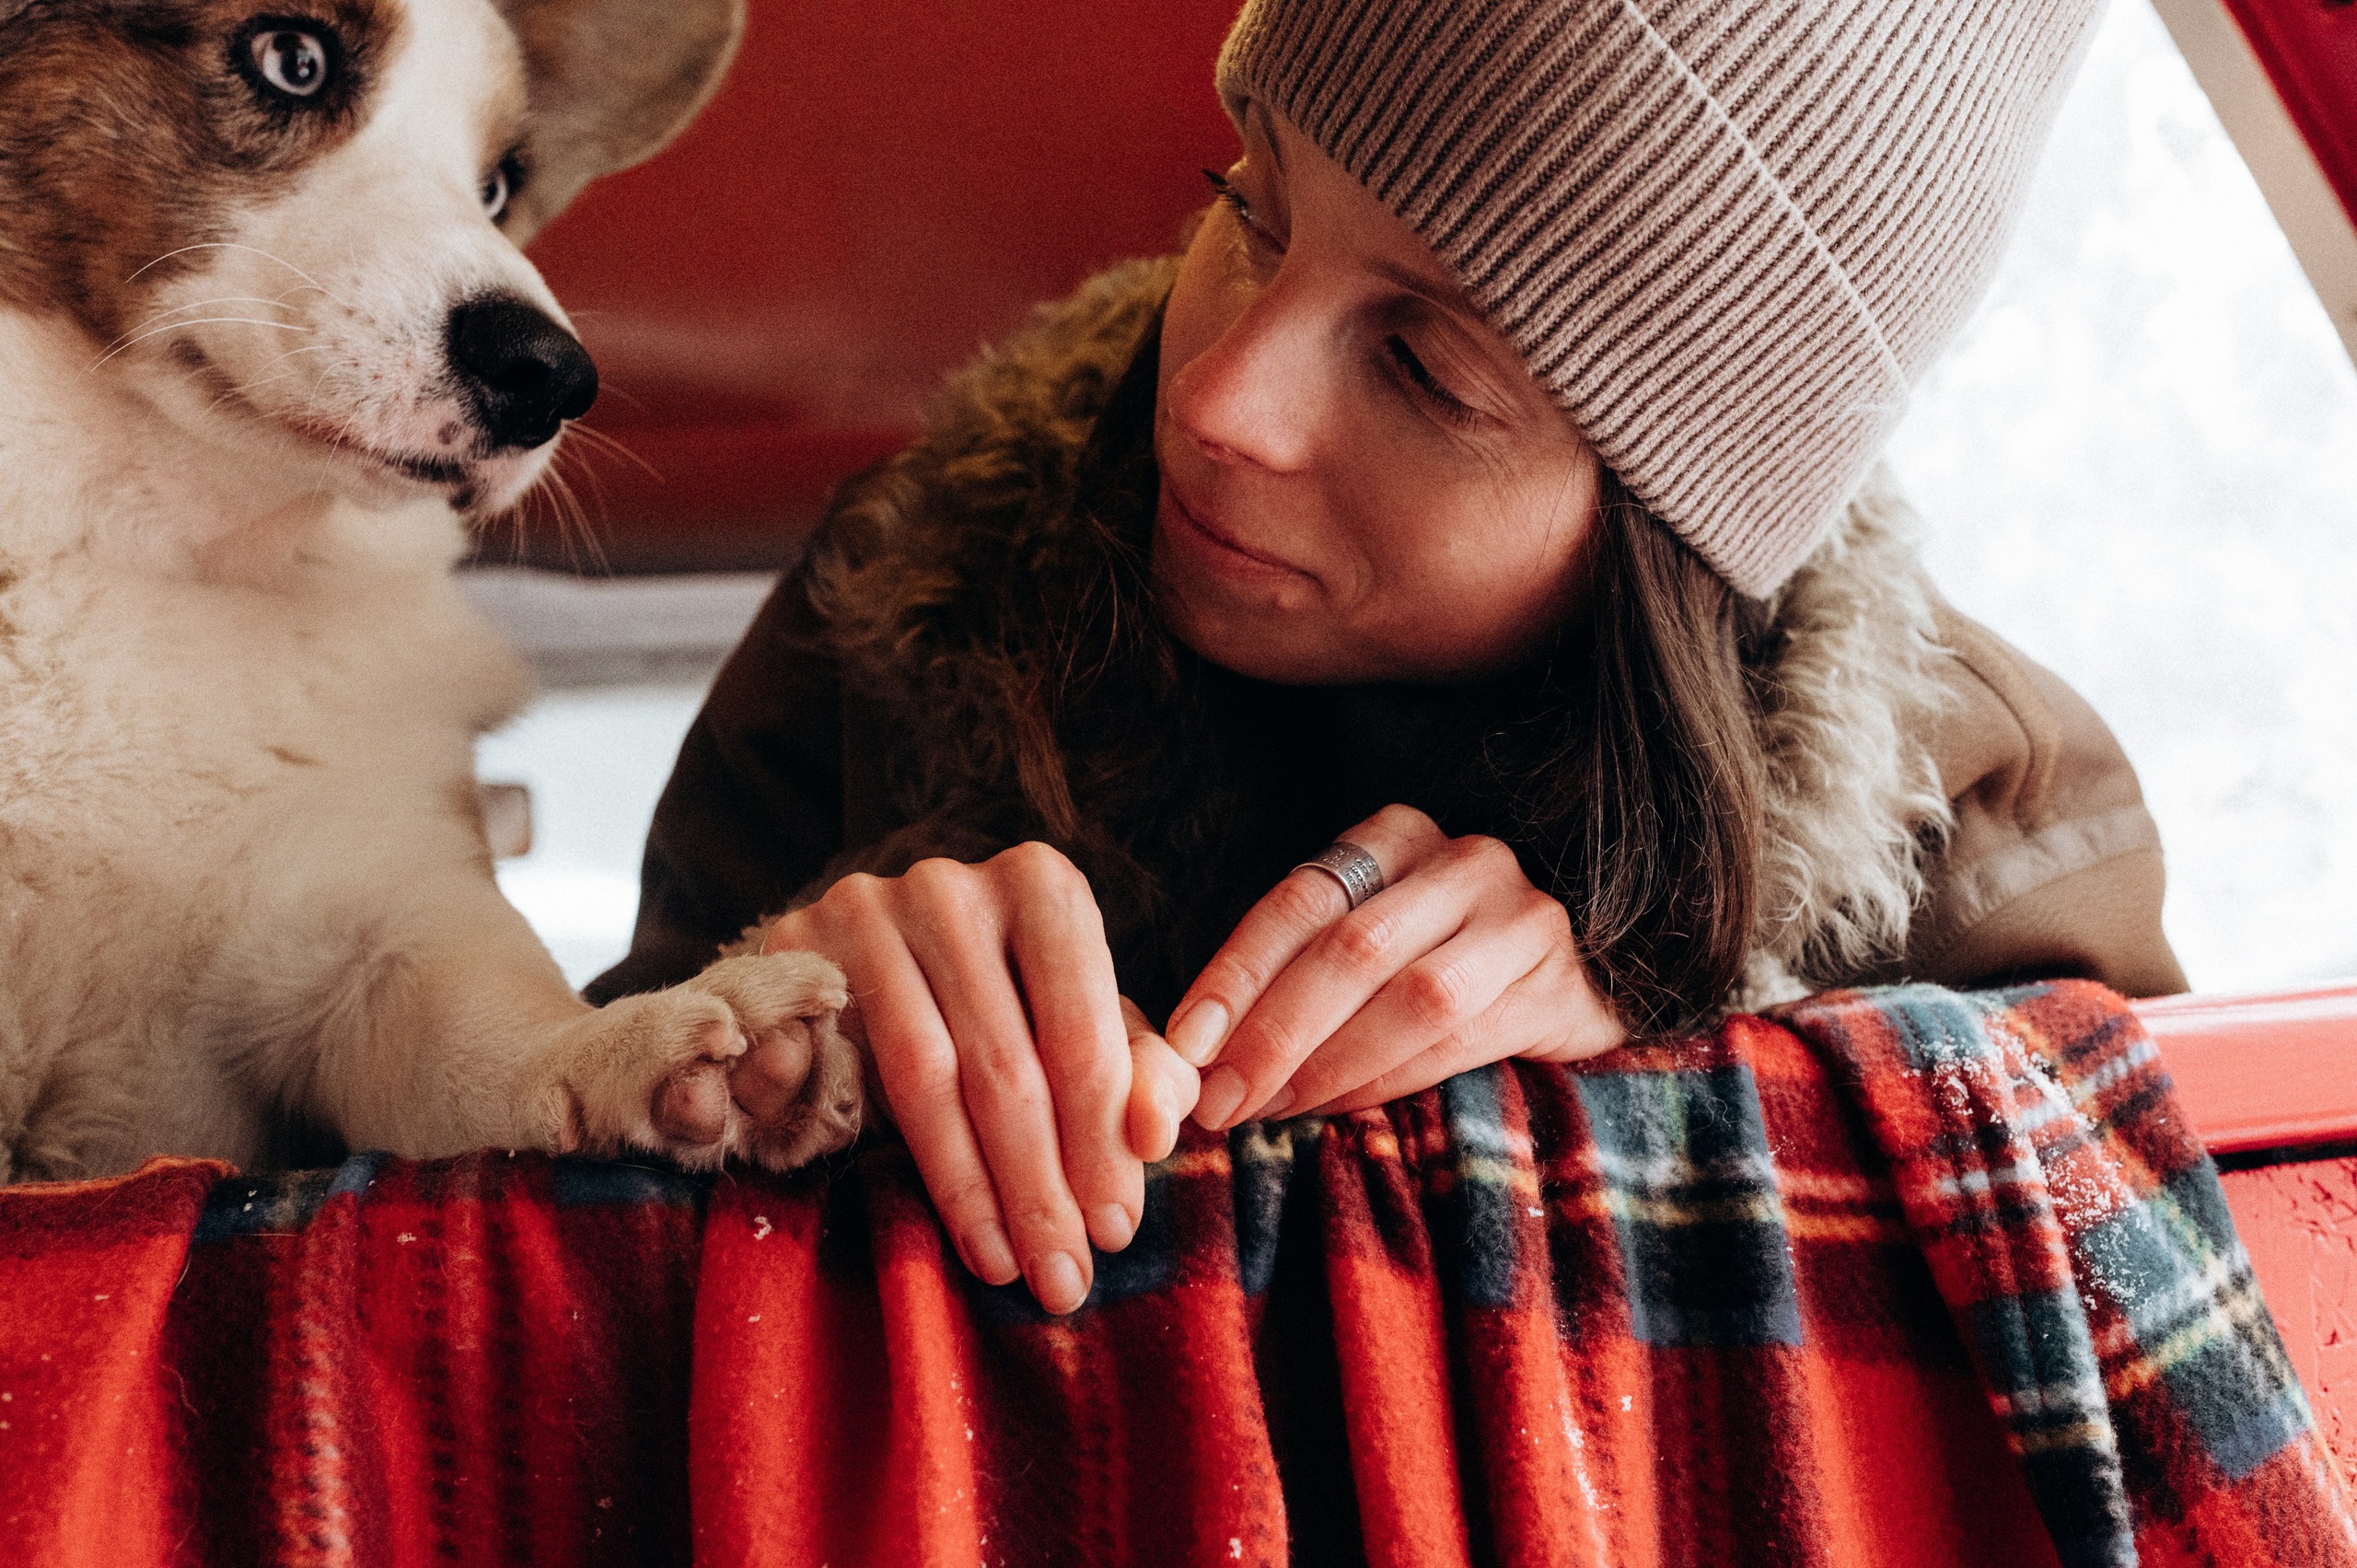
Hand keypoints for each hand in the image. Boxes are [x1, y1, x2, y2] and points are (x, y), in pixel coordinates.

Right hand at [760, 843, 1199, 1314]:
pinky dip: (867, 1149)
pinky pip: (828, 1069)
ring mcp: (862, 911)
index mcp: (1041, 886)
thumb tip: (1156, 1130)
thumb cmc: (1009, 1001)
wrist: (874, 956)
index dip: (1100, 1142)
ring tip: (1004, 1265)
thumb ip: (1143, 1075)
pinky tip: (910, 1215)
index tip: (1116, 1230)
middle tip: (1063, 1275)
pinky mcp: (791, 949)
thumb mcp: (1088, 1028)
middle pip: (1002, 1064)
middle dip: (1039, 1186)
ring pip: (922, 1077)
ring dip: (968, 1189)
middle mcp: (950, 888)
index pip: (1079, 1031)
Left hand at [1164, 805, 1625, 1127]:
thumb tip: (1192, 1050)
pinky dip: (1390, 1082)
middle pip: (1352, 949)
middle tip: (1220, 1101)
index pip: (1298, 901)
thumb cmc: (1429, 965)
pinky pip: (1461, 1042)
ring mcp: (1524, 920)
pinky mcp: (1560, 988)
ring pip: (1412, 998)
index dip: (1235, 975)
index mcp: (1397, 835)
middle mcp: (1466, 861)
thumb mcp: (1358, 942)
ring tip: (1271, 1110)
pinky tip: (1340, 1110)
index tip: (1184, 1045)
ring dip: (1329, 1067)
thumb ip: (1288, 973)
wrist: (1567, 989)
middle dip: (1275, 1034)